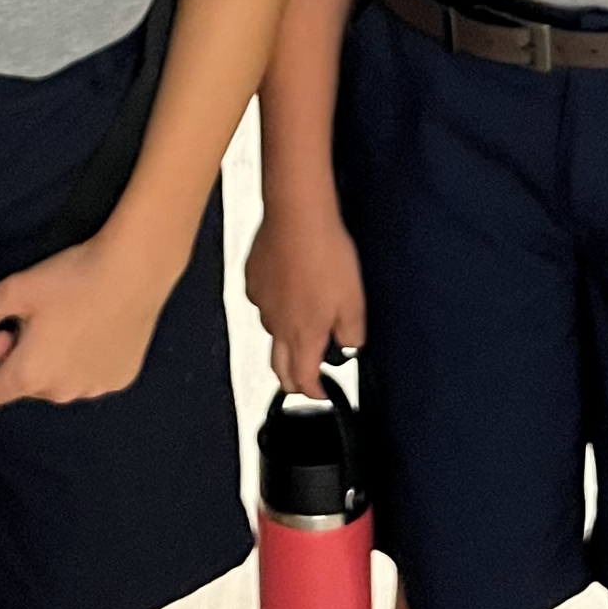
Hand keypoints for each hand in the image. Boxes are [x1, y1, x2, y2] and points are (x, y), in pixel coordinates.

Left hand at [0, 230, 177, 409]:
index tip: (4, 332)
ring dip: (56, 362)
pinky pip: (92, 377)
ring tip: (70, 320)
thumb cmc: (71, 279)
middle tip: (37, 320)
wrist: (134, 271)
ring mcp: (95, 388)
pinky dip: (87, 360)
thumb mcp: (15, 289)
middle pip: (26, 387)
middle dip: (23, 359)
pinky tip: (96, 326)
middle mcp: (62, 393)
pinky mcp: (121, 378)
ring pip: (60, 383)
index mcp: (30, 375)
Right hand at [245, 199, 365, 397]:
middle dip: (293, 378)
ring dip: (287, 335)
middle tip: (308, 376)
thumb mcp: (354, 301)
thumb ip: (352, 333)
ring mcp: (260, 302)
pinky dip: (277, 303)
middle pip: (278, 366)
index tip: (322, 393)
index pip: (302, 380)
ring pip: (272, 331)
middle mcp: (276, 325)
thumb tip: (349, 346)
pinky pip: (264, 301)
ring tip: (307, 315)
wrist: (297, 216)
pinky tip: (292, 283)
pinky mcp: (252, 279)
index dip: (314, 393)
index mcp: (302, 335)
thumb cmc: (326, 255)